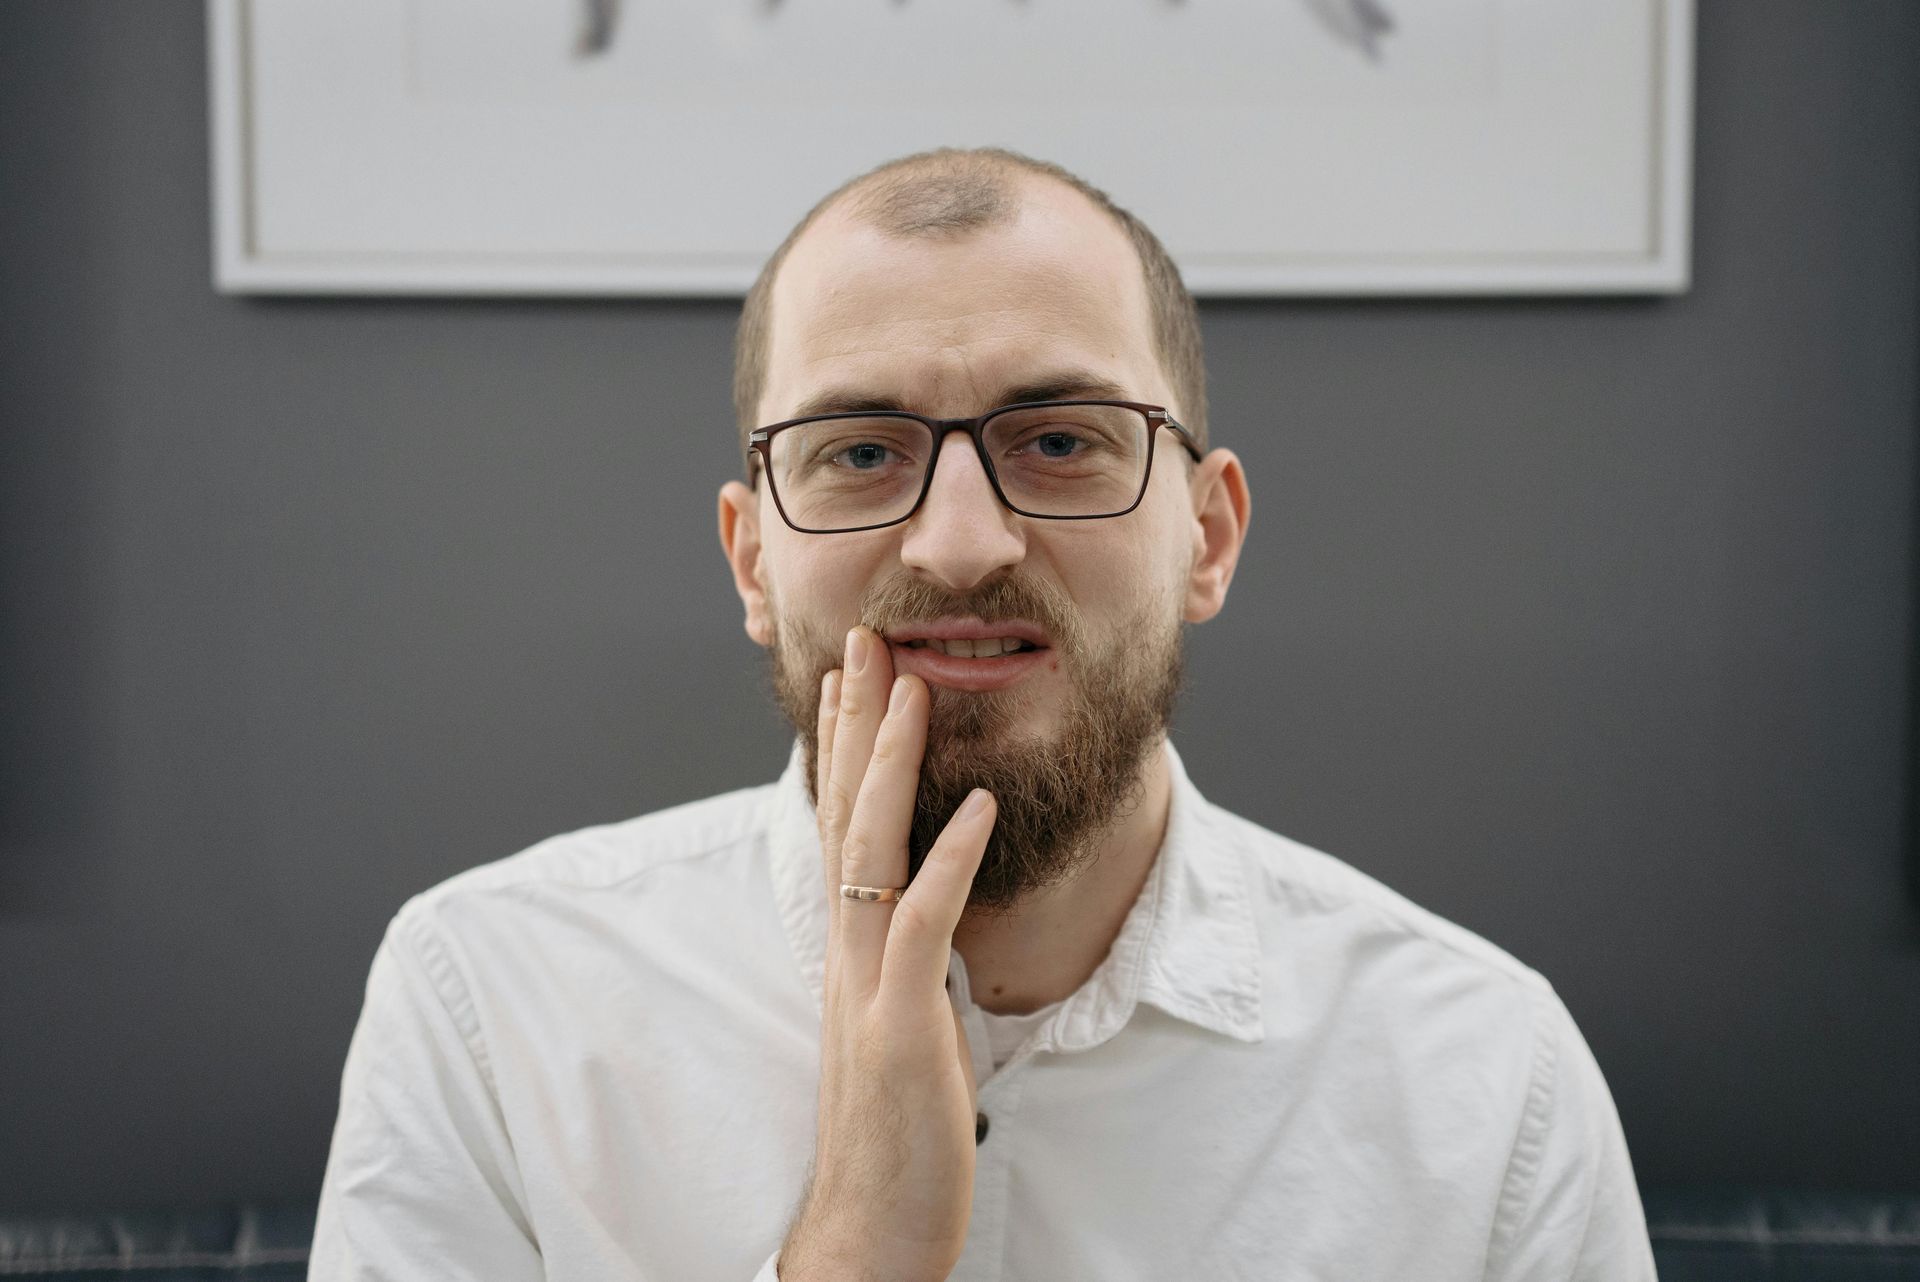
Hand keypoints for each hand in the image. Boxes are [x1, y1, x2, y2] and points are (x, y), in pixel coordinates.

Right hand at [778, 626, 996, 1281]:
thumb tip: (918, 917)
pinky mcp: (900, 1028)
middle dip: (855, 725)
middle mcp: (848, 957)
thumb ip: (901, 969)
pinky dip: (950, 861)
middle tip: (864, 641)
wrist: (865, 1235)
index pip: (842, 830)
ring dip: (890, 765)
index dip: (844, 752)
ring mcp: (870, 989)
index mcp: (849, 954)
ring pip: (874, 852)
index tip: (853, 681)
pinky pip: (925, 928)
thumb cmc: (891, 1140)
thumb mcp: (894, 1032)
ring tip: (910, 688)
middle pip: (845, 817)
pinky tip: (980, 807)